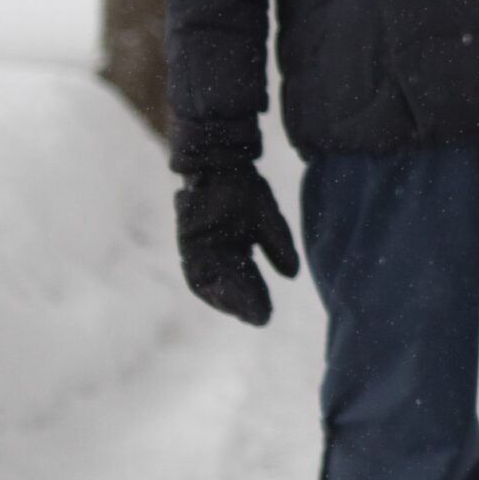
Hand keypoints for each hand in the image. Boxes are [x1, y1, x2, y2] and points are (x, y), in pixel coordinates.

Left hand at [175, 162, 299, 324]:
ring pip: (209, 284)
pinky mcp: (187, 241)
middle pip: (226, 287)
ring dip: (227, 299)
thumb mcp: (268, 220)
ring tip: (246, 310)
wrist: (221, 162)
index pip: (245, 281)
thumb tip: (292, 275)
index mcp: (234, 249)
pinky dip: (210, 284)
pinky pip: (195, 269)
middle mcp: (214, 253)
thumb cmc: (244, 188)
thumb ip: (278, 246)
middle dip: (242, 304)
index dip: (254, 299)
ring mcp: (198, 248)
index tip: (266, 316)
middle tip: (259, 318)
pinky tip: (226, 293)